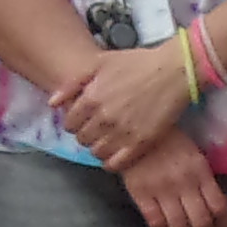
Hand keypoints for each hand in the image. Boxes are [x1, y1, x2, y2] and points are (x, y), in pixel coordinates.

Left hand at [53, 41, 202, 168]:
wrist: (173, 71)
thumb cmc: (137, 63)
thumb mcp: (101, 62)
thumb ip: (73, 83)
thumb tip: (53, 103)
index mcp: (91, 98)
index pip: (70, 124)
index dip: (75, 122)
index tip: (84, 120)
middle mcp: (103, 118)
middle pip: (82, 139)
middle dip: (86, 134)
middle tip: (97, 129)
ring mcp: (121, 132)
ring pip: (96, 152)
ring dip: (98, 148)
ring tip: (107, 140)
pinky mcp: (140, 143)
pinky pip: (115, 164)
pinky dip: (111, 162)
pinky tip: (116, 153)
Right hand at [117, 131, 226, 226]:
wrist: (136, 133)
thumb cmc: (170, 143)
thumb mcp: (195, 156)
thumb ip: (205, 181)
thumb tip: (218, 210)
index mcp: (201, 172)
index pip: (219, 207)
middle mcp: (184, 183)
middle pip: (201, 222)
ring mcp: (161, 190)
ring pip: (180, 226)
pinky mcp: (141, 195)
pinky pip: (156, 223)